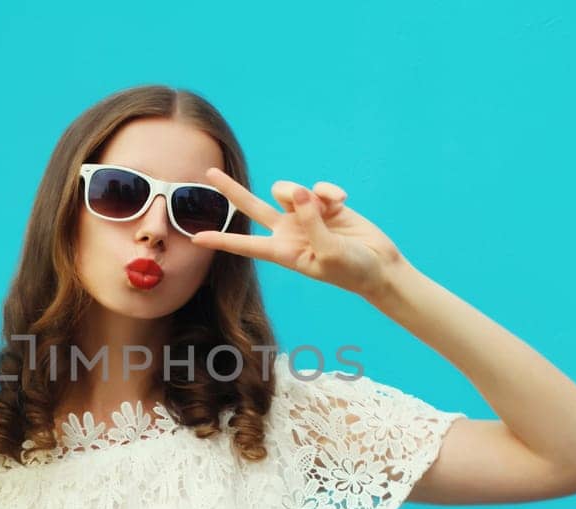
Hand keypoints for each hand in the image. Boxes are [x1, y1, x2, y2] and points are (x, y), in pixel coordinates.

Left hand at [192, 167, 408, 300]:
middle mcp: (288, 231)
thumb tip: (296, 192)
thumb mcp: (329, 252)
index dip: (221, 241)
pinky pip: (317, 188)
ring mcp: (305, 216)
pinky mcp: (323, 204)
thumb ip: (311, 222)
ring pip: (287, 190)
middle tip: (210, 173)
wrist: (379, 265)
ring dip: (304, 193)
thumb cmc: (352, 269)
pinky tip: (342, 202)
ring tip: (328, 207)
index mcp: (284, 251)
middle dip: (232, 190)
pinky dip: (328, 191)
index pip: (246, 245)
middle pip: (252, 207)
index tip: (196, 238)